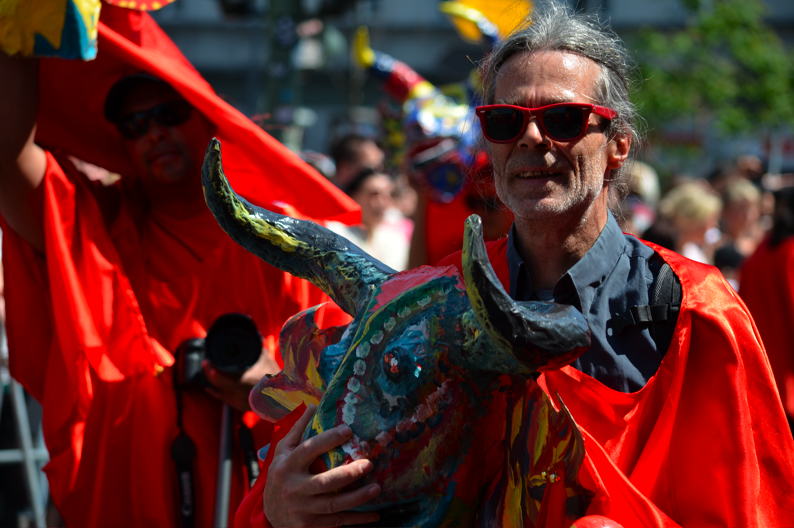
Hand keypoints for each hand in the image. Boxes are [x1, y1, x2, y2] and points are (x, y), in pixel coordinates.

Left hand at [203, 347, 280, 411]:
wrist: (283, 396)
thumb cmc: (275, 377)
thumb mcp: (266, 359)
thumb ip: (256, 347)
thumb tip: (251, 335)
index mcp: (245, 383)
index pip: (222, 379)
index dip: (212, 372)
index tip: (207, 361)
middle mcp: (240, 394)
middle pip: (218, 384)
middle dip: (209, 372)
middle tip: (206, 362)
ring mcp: (239, 402)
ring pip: (219, 391)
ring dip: (212, 381)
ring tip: (208, 370)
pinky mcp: (239, 406)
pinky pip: (223, 399)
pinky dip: (215, 392)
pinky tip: (208, 388)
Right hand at [264, 405, 380, 526]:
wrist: (268, 515)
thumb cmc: (280, 476)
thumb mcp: (282, 452)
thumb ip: (298, 430)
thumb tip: (313, 405)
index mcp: (287, 466)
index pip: (308, 450)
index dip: (328, 439)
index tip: (348, 431)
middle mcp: (294, 488)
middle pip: (323, 482)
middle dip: (347, 474)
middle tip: (369, 464)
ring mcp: (302, 510)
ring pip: (333, 505)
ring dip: (357, 498)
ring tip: (377, 488)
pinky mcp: (309, 526)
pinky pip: (336, 522)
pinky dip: (356, 519)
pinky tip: (374, 514)